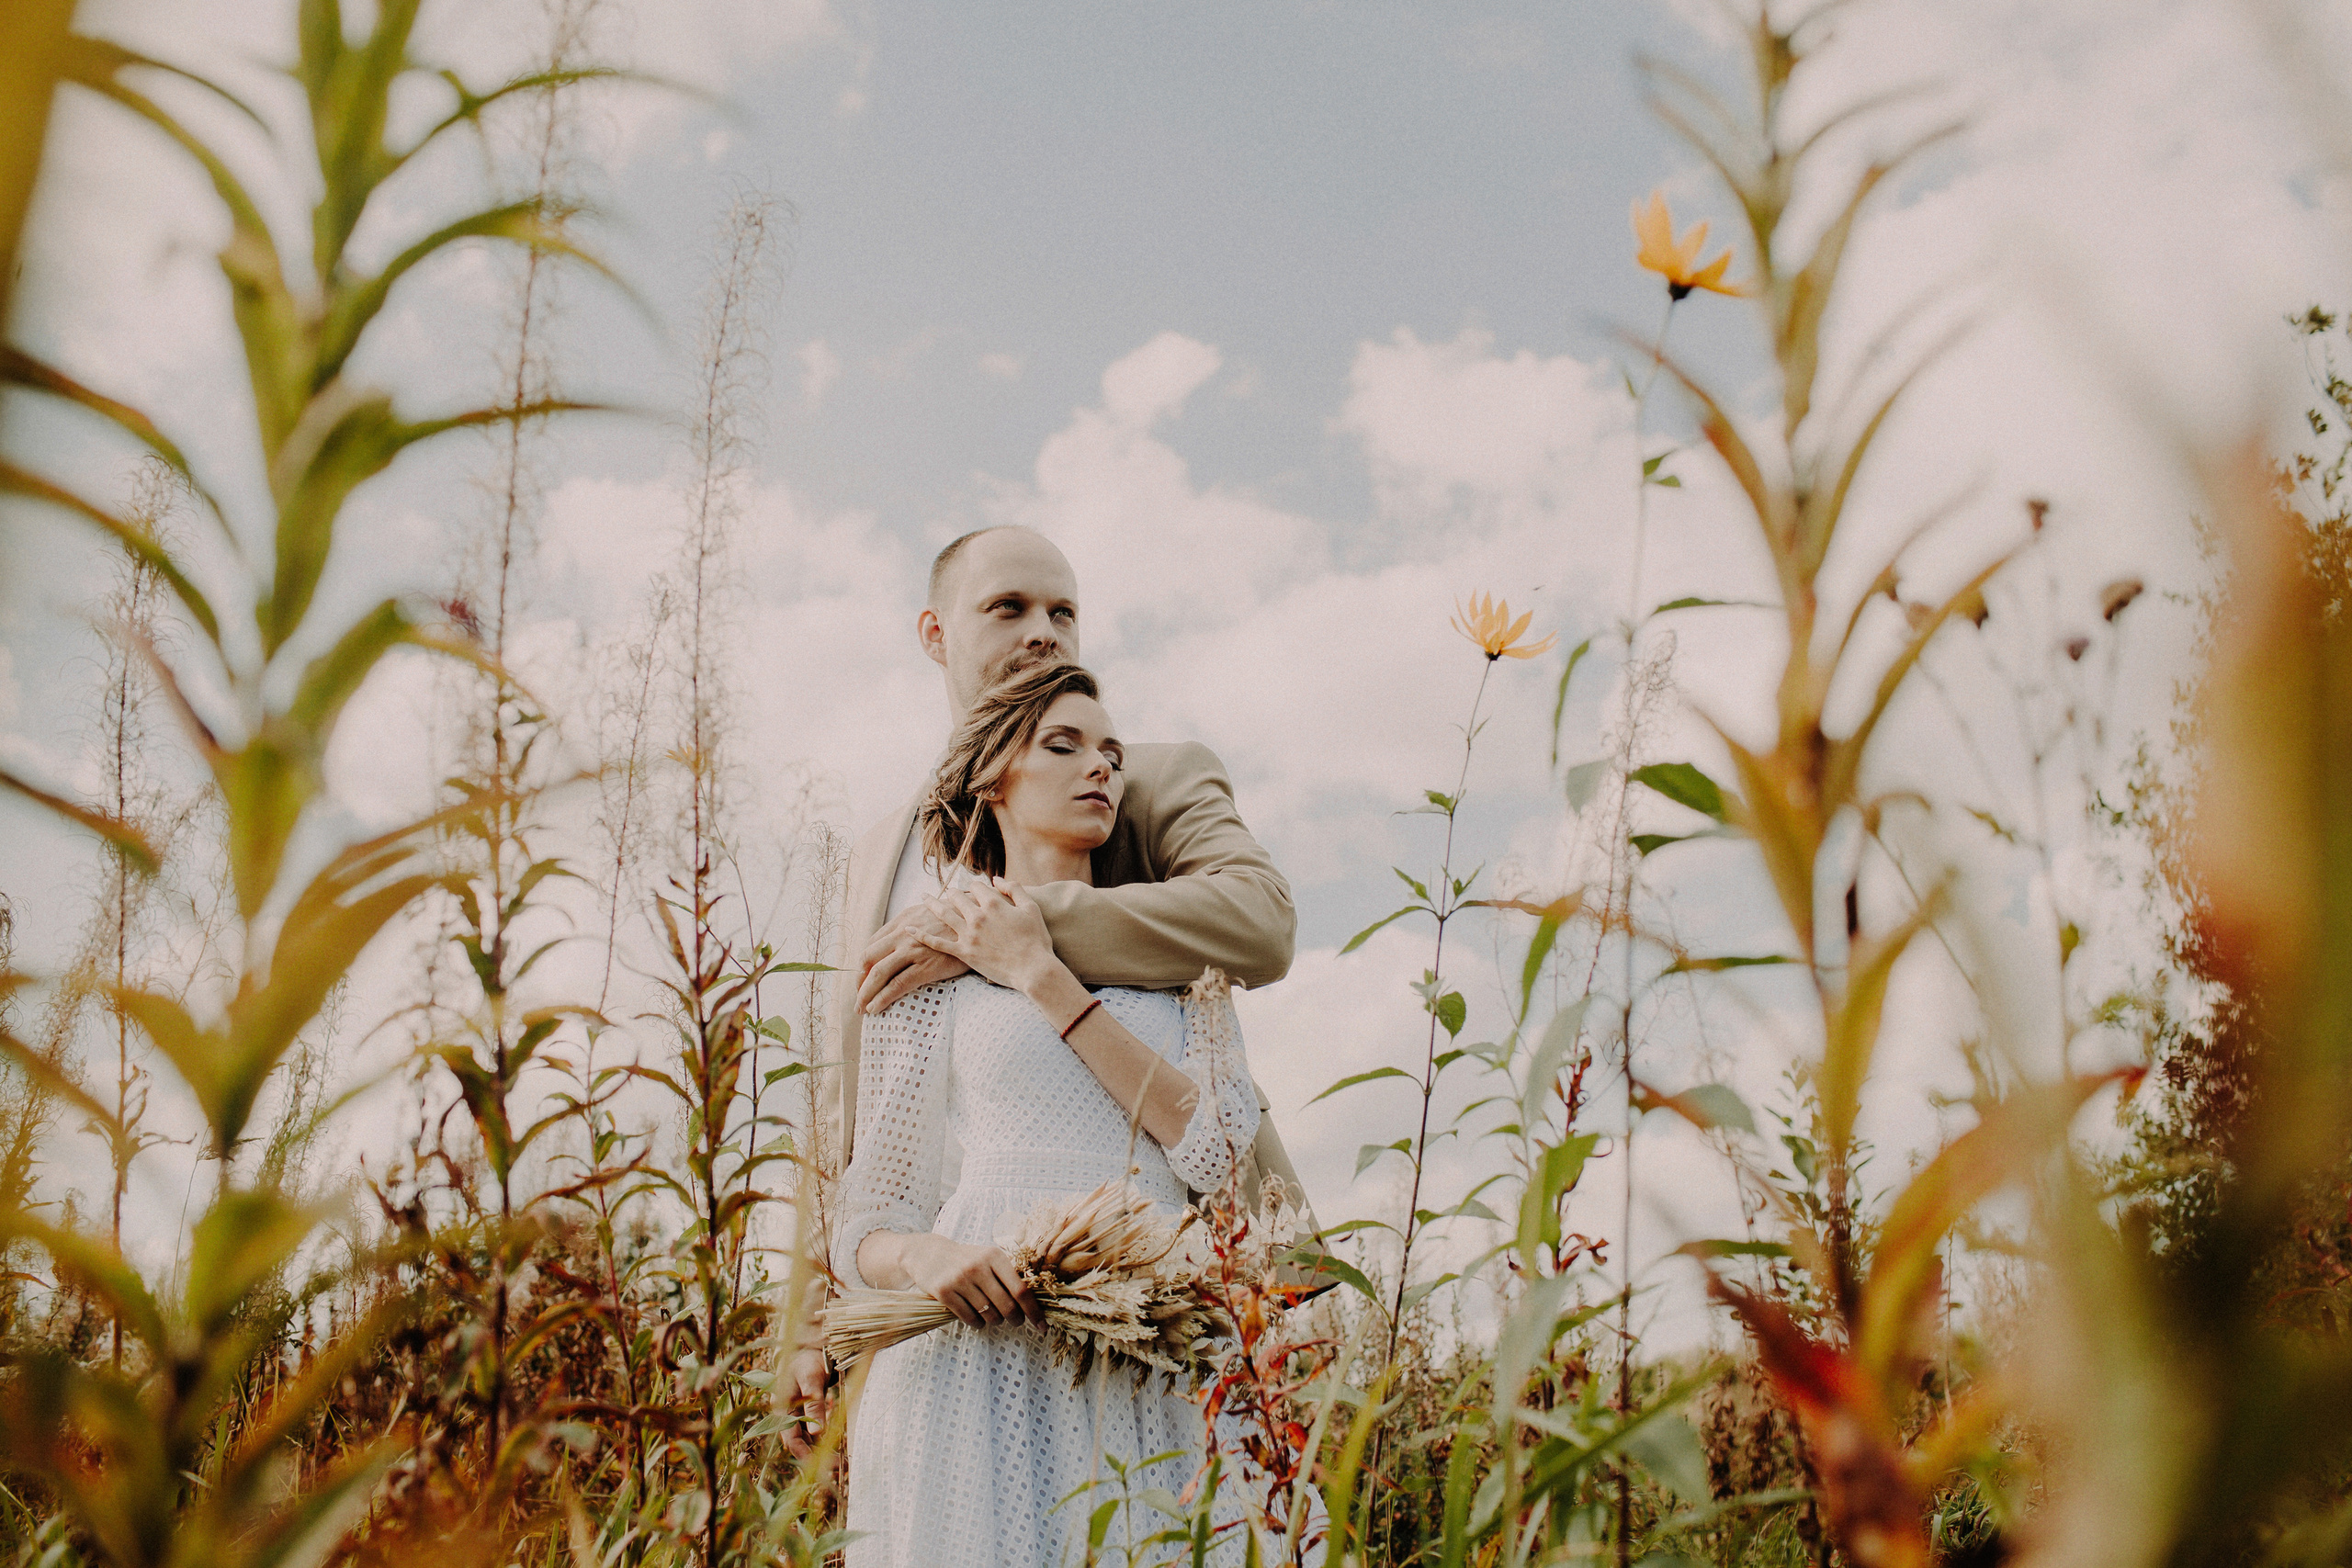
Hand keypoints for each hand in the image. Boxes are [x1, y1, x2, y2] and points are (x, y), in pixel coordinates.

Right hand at [781, 1344, 832, 1457]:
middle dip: (816, 1458)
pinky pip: (812, 1432)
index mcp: (781, 1409)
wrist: (808, 1348)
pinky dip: (823, 1441)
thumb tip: (818, 1432)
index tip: (824, 1466)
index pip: (792, 1440)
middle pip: (799, 1444)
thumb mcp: (811, 1379)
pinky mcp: (805, 1414)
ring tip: (839, 1462)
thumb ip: (813, 1405)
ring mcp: (795, 1416)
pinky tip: (835, 1449)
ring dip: (820, 1452)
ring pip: (807, 1440)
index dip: (806, 1454)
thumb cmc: (806, 1360)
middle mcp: (786, 1416)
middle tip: (838, 1468)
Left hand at [858, 901, 972, 1013]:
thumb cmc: (958, 922)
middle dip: (859, 981)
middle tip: (857, 996)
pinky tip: (875, 1008)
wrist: (980, 921)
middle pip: (868, 958)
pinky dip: (882, 998)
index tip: (861, 979)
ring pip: (878, 973)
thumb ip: (913, 926)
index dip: (862, 965)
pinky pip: (897, 985)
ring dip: (865, 993)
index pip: (871, 944)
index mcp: (902, 921)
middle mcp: (903, 934)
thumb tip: (902, 941)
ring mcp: (914, 950)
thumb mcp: (930, 915)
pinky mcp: (927, 966)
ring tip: (861, 1008)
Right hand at [900, 1233, 1042, 1328]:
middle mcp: (978, 1267)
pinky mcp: (944, 1292)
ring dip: (995, 1321)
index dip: (1034, 1311)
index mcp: (995, 1256)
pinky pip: (970, 1318)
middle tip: (1015, 1321)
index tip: (1042, 1326)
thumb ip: (1009, 1274)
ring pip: (989, 1315)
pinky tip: (978, 1320)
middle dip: (1015, 1319)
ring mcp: (960, 1279)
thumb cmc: (967, 1259)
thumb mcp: (988, 1257)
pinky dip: (978, 1324)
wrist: (928, 1253)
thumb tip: (1034, 1302)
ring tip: (992, 1316)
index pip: (1021, 1289)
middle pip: (1007, 1306)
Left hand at [928, 879, 1059, 995]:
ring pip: (943, 914)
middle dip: (952, 893)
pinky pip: (937, 943)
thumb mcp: (1031, 908)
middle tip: (946, 892)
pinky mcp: (963, 952)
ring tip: (923, 897)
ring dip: (932, 904)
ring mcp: (968, 935)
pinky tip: (909, 929)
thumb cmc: (1036, 940)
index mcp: (994, 903)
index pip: (977, 887)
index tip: (973, 888)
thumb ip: (1014, 889)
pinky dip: (921, 935)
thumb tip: (996, 879)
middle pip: (957, 898)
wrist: (1033, 970)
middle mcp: (977, 916)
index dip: (975, 886)